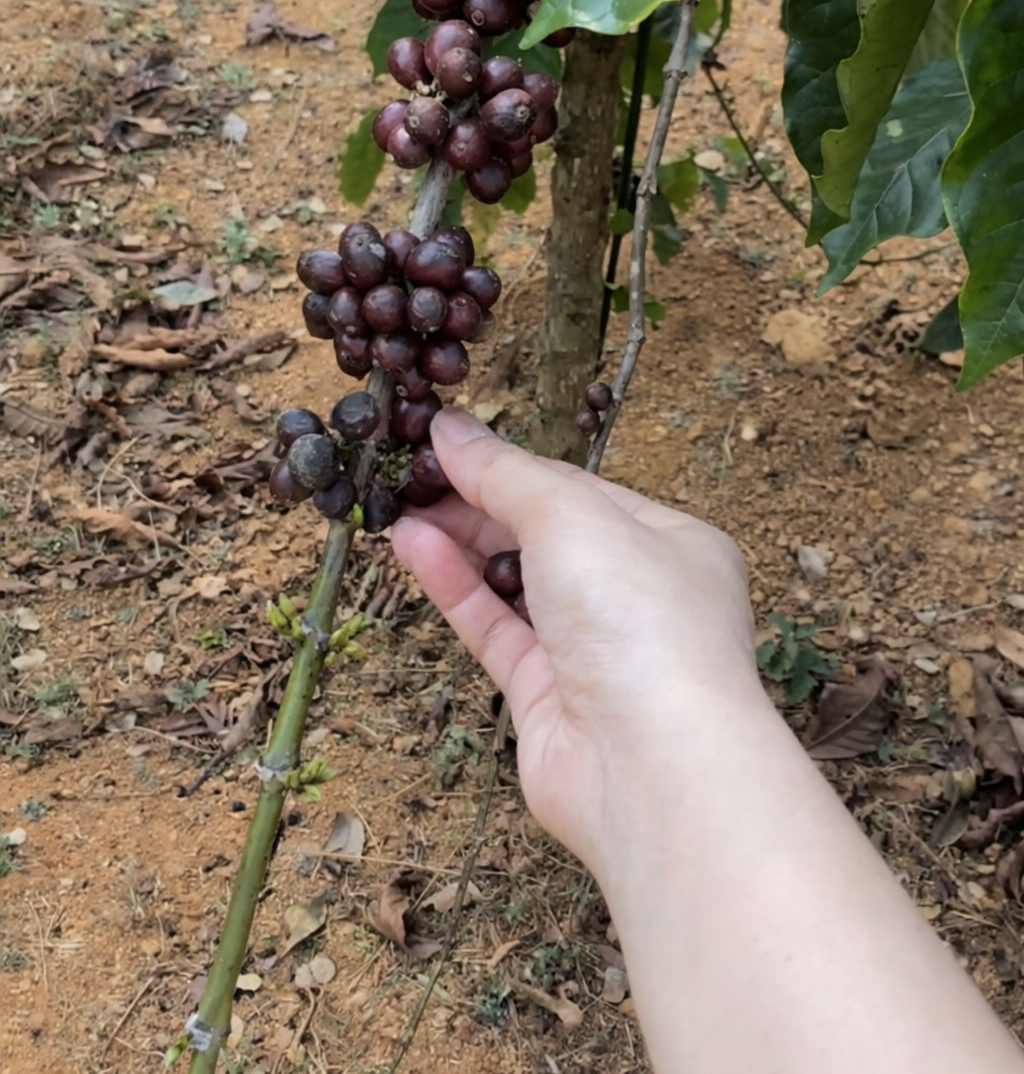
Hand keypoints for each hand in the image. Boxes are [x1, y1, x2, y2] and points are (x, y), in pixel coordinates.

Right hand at [391, 408, 759, 874]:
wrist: (652, 769)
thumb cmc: (641, 622)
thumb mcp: (572, 516)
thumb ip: (506, 473)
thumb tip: (450, 429)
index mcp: (671, 544)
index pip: (581, 491)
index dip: (512, 465)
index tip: (446, 441)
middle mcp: (636, 597)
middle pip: (545, 536)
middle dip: (479, 503)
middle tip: (411, 474)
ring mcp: (593, 652)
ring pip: (515, 585)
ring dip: (459, 543)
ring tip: (398, 507)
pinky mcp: (548, 699)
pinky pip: (494, 629)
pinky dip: (455, 587)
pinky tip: (413, 548)